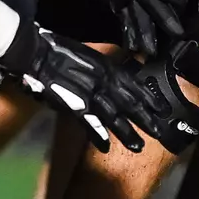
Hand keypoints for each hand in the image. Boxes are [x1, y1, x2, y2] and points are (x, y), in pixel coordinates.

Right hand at [0, 24, 148, 153]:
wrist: (36, 54)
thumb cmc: (60, 50)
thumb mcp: (91, 54)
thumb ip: (105, 68)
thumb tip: (117, 77)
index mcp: (107, 67)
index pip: (135, 85)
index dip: (149, 98)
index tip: (162, 109)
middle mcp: (103, 81)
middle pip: (130, 103)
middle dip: (146, 119)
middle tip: (160, 133)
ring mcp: (89, 95)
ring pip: (114, 117)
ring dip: (127, 132)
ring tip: (138, 146)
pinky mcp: (73, 106)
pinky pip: (89, 124)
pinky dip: (98, 136)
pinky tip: (105, 147)